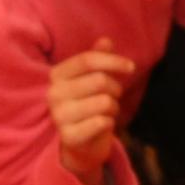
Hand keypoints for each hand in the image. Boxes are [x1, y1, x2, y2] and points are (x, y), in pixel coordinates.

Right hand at [45, 46, 134, 183]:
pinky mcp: (69, 136)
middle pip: (99, 80)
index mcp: (57, 75)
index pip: (87, 60)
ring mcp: (59, 116)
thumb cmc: (89, 104)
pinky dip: (109, 123)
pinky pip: (102, 122)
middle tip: (112, 98)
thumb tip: (106, 40)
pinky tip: (101, 125)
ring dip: (113, 107)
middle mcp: (54, 94)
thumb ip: (98, 59)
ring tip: (106, 112)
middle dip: (114, 89)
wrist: (81, 143)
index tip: (131, 67)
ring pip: (104, 101)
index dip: (113, 61)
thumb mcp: (92, 79)